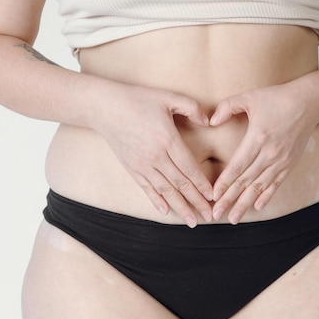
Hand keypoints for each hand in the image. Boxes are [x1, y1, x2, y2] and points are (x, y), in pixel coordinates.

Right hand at [93, 83, 213, 226]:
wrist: (104, 107)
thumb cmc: (138, 99)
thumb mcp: (168, 97)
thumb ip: (191, 107)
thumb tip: (207, 121)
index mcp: (167, 140)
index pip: (189, 168)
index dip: (202, 184)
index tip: (214, 196)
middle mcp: (155, 156)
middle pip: (180, 184)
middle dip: (197, 202)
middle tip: (209, 217)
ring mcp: (142, 164)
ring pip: (165, 191)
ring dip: (180, 207)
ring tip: (192, 221)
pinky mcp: (131, 168)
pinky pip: (147, 188)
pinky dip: (157, 201)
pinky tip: (166, 212)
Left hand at [210, 84, 318, 223]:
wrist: (309, 102)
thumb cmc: (277, 98)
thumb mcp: (249, 97)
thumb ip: (227, 107)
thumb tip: (211, 121)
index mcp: (258, 138)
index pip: (238, 166)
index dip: (225, 182)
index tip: (213, 196)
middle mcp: (270, 153)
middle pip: (246, 181)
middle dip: (229, 199)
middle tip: (216, 215)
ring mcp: (282, 160)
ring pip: (260, 187)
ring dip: (245, 204)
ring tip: (233, 218)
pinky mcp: (290, 163)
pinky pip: (276, 184)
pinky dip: (266, 196)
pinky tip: (257, 207)